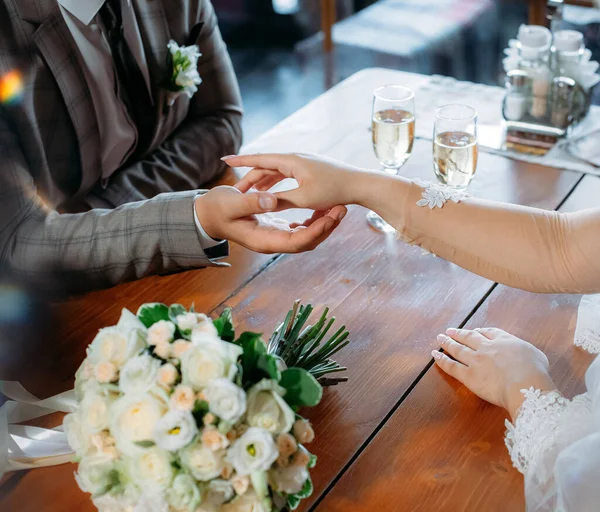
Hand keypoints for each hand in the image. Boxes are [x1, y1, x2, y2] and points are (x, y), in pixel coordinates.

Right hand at [195, 186, 346, 253]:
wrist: (208, 213)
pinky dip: (312, 218)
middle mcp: (272, 241)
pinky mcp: (277, 225)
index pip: (296, 242)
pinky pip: (300, 226)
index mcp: (263, 239)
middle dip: (326, 227)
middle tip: (341, 210)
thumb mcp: (231, 203)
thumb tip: (270, 200)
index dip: (315, 232)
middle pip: (306, 241)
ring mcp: (276, 234)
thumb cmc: (216, 209)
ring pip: (306, 234)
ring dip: (322, 221)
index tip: (330, 219)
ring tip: (338, 207)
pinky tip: (321, 207)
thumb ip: (251, 201)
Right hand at [222, 153, 367, 210]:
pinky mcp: (311, 170)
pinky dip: (276, 183)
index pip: (260, 159)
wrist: (360, 184)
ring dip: (262, 180)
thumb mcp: (304, 198)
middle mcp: (296, 158)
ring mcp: (304, 164)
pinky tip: (272, 192)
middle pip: (266, 166)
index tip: (225, 160)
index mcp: (291, 161)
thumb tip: (261, 204)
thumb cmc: (333, 190)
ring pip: (276, 171)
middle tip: (234, 187)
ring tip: (249, 191)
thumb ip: (281, 200)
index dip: (241, 161)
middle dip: (249, 176)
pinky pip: (286, 175)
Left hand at [432, 328, 555, 419]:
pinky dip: (442, 359)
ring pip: (457, 348)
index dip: (481, 331)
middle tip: (450, 330)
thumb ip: (527, 353)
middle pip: (469, 337)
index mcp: (505, 341)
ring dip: (447, 342)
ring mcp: (476, 360)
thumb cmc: (536, 373)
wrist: (525, 385)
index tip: (475, 331)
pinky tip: (435, 354)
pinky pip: (452, 366)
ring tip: (440, 337)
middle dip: (459, 333)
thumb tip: (525, 356)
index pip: (490, 332)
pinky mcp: (469, 376)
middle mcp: (487, 347)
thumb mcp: (537, 356)